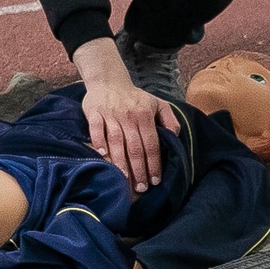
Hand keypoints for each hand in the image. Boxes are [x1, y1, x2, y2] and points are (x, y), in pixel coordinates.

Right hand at [74, 37, 175, 192]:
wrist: (108, 80)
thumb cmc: (135, 97)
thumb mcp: (158, 103)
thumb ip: (170, 119)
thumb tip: (175, 137)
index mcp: (145, 115)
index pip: (151, 144)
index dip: (154, 163)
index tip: (155, 181)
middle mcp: (128, 116)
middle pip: (134, 147)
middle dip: (138, 169)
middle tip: (141, 188)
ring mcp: (110, 114)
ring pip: (116, 141)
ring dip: (120, 162)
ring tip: (124, 179)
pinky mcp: (94, 112)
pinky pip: (96, 129)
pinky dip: (98, 142)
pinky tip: (103, 155)